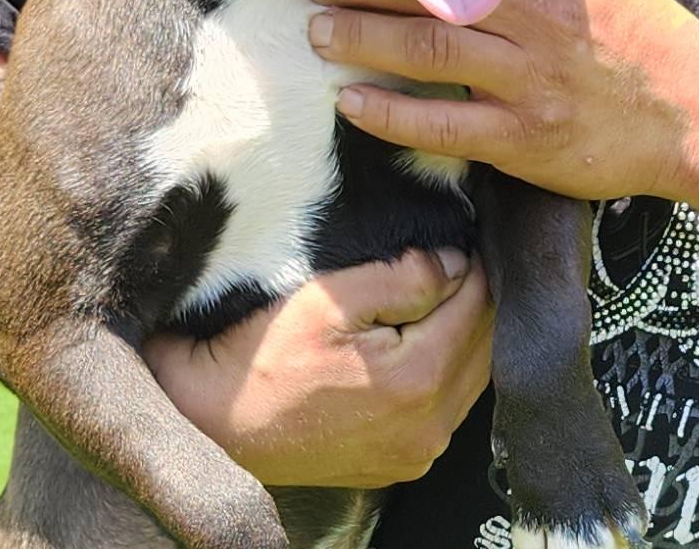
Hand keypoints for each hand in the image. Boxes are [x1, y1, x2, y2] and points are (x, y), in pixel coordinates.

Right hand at [143, 248, 491, 487]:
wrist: (216, 421)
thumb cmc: (262, 352)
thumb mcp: (329, 297)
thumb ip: (404, 276)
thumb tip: (456, 261)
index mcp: (418, 380)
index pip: (476, 306)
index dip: (472, 264)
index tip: (461, 234)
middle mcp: (429, 427)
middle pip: (482, 346)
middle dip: (472, 298)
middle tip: (452, 258)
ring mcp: (415, 453)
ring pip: (469, 379)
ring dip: (462, 335)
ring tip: (436, 296)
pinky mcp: (398, 464)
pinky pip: (446, 410)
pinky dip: (445, 372)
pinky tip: (418, 344)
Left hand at [304, 0, 698, 203]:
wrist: (695, 113)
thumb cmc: (637, 33)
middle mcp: (536, 14)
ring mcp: (529, 78)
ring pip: (426, 49)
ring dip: (360, 38)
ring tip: (317, 32)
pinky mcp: (523, 136)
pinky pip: (442, 124)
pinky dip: (389, 113)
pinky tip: (350, 100)